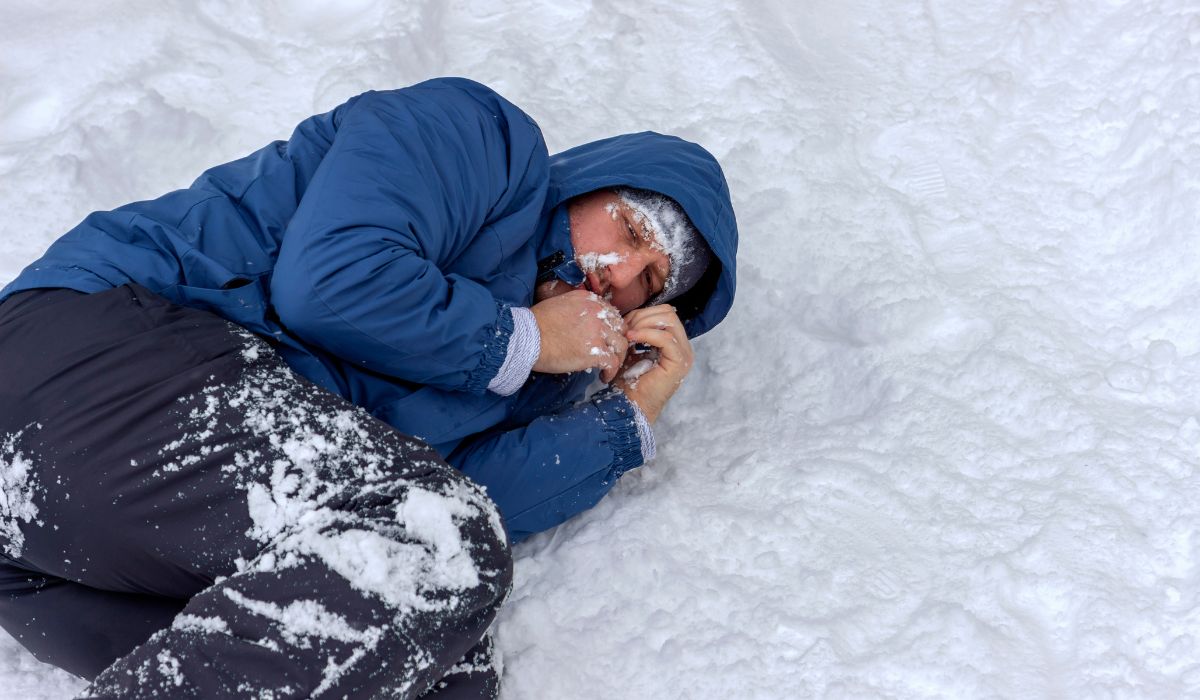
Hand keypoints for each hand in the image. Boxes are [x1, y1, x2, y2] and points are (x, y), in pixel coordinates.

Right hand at [531, 290, 628, 381]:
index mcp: (588, 300)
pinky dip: (611, 371)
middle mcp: (597, 313)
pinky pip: (613, 362)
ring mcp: (598, 332)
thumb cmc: (535, 323)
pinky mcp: (595, 352)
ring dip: (617, 357)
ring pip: (621, 345)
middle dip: (616, 341)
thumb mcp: (559, 304)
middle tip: (611, 352)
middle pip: (620, 328)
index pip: (611, 313)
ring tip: (609, 366)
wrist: (527, 338)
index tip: (606, 338)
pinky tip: (604, 376)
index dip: (611, 327)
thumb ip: (576, 308)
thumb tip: (581, 322)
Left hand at [612, 305, 693, 423]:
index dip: (642, 314)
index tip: (624, 325)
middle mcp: (683, 347)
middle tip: (625, 329)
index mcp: (674, 342)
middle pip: (668, 313)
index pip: (664, 313)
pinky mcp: (679, 363)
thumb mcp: (631, 349)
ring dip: (644, 324)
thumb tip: (630, 314)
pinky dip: (646, 334)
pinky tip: (631, 339)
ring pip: (669, 321)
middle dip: (642, 316)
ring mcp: (684, 355)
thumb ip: (636, 331)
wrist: (629, 405)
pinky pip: (666, 338)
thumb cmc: (628, 381)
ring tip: (628, 335)